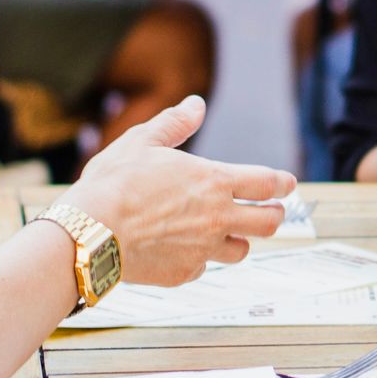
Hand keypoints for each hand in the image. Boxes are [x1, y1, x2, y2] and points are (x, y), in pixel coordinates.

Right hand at [56, 96, 295, 285]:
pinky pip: (203, 268)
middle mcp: (217, 217)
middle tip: (272, 211)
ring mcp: (203, 249)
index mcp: (214, 181)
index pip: (266, 183)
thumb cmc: (112, 184)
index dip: (282, 183)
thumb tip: (196, 104)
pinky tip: (184, 251)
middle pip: (268, 222)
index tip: (288, 184)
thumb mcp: (142, 141)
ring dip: (239, 240)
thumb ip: (174, 123)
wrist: (88, 234)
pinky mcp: (184, 273)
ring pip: (241, 250)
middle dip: (274, 215)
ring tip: (230, 232)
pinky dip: (200, 259)